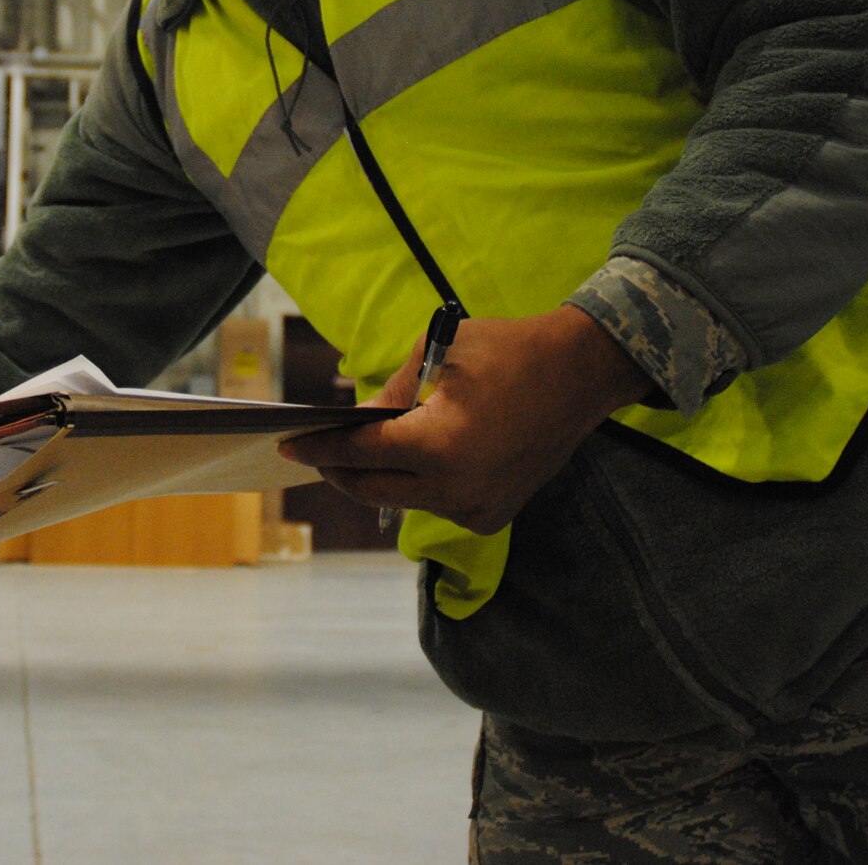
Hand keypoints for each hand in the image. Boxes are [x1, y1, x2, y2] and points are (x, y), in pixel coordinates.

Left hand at [278, 306, 650, 534]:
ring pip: (404, 501)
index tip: (288, 446)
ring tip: (354, 455)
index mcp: (438, 444)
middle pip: (374, 488)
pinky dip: (417, 487)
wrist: (580, 374)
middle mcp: (455, 488)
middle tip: (312, 453)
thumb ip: (391, 393)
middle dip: (339, 470)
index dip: (320, 448)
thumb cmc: (507, 351)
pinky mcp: (492, 516)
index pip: (360, 452)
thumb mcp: (437, 354)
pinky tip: (407, 464)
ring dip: (378, 479)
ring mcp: (477, 508)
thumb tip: (357, 421)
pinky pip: (437, 505)